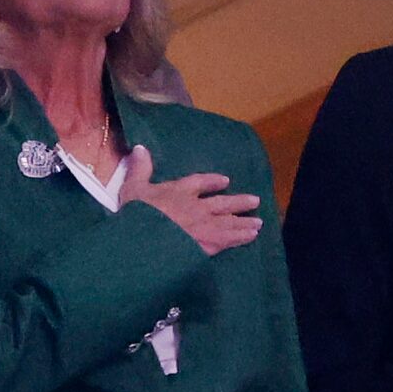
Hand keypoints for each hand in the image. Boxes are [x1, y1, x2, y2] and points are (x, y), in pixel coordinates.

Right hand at [121, 144, 260, 254]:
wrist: (146, 240)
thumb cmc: (137, 214)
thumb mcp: (133, 188)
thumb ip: (140, 169)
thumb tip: (140, 147)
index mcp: (180, 191)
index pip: (200, 183)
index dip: (213, 182)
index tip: (225, 181)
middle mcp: (197, 207)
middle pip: (222, 203)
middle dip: (238, 202)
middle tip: (255, 201)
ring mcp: (205, 226)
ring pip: (229, 221)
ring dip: (244, 221)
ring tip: (259, 222)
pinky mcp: (209, 244)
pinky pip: (229, 239)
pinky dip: (241, 237)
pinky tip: (252, 236)